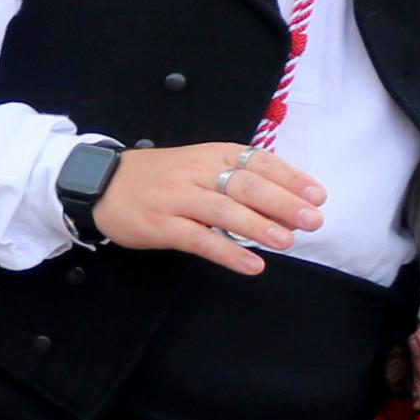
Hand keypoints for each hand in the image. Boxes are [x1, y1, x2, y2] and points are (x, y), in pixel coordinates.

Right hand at [92, 142, 324, 273]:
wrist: (101, 183)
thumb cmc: (160, 177)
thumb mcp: (199, 165)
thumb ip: (237, 180)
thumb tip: (286, 204)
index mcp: (212, 155)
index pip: (259, 162)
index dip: (290, 178)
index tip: (318, 195)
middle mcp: (197, 173)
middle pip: (246, 186)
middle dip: (283, 203)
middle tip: (313, 221)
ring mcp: (177, 199)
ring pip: (224, 211)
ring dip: (258, 226)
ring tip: (287, 242)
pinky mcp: (160, 226)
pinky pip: (198, 240)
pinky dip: (227, 252)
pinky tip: (251, 264)